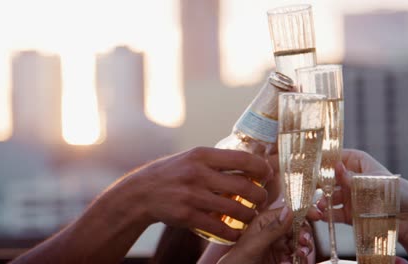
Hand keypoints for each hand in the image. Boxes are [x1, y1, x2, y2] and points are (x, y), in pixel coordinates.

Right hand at [112, 147, 271, 241]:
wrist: (141, 192)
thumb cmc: (171, 173)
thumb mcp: (191, 158)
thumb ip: (215, 161)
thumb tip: (249, 162)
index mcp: (202, 155)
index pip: (242, 159)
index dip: (261, 168)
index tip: (266, 175)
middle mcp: (198, 173)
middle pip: (244, 186)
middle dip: (260, 196)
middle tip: (262, 199)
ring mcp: (192, 195)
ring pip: (236, 210)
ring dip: (249, 216)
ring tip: (250, 216)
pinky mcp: (187, 216)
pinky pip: (219, 228)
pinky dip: (233, 233)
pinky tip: (236, 232)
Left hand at [217, 206, 313, 263]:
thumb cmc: (237, 260)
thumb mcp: (255, 244)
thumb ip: (273, 229)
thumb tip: (289, 211)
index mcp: (265, 221)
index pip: (288, 211)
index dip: (304, 211)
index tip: (318, 215)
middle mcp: (273, 231)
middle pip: (298, 227)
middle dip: (304, 234)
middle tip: (304, 243)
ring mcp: (278, 245)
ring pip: (299, 242)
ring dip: (303, 248)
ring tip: (298, 255)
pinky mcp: (281, 258)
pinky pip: (296, 256)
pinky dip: (296, 259)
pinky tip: (288, 263)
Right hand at [307, 149, 407, 262]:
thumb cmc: (395, 192)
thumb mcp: (373, 182)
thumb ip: (352, 177)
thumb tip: (335, 167)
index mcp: (357, 162)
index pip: (336, 156)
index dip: (323, 158)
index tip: (310, 162)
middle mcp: (349, 178)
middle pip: (327, 177)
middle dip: (318, 182)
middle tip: (308, 186)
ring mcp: (347, 196)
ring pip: (328, 196)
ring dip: (321, 200)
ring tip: (319, 205)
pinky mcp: (348, 213)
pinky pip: (332, 212)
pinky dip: (325, 214)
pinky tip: (321, 215)